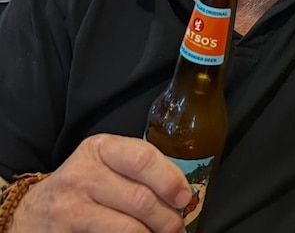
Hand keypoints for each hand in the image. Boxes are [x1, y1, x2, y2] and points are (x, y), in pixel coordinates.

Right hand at [10, 134, 191, 232]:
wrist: (31, 211)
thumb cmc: (82, 187)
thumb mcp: (104, 165)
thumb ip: (139, 171)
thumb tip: (180, 193)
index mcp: (100, 149)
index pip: (142, 158)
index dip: (169, 179)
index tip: (184, 197)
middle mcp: (82, 173)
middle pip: (140, 198)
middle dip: (166, 218)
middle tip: (177, 227)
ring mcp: (70, 205)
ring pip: (127, 226)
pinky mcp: (64, 232)